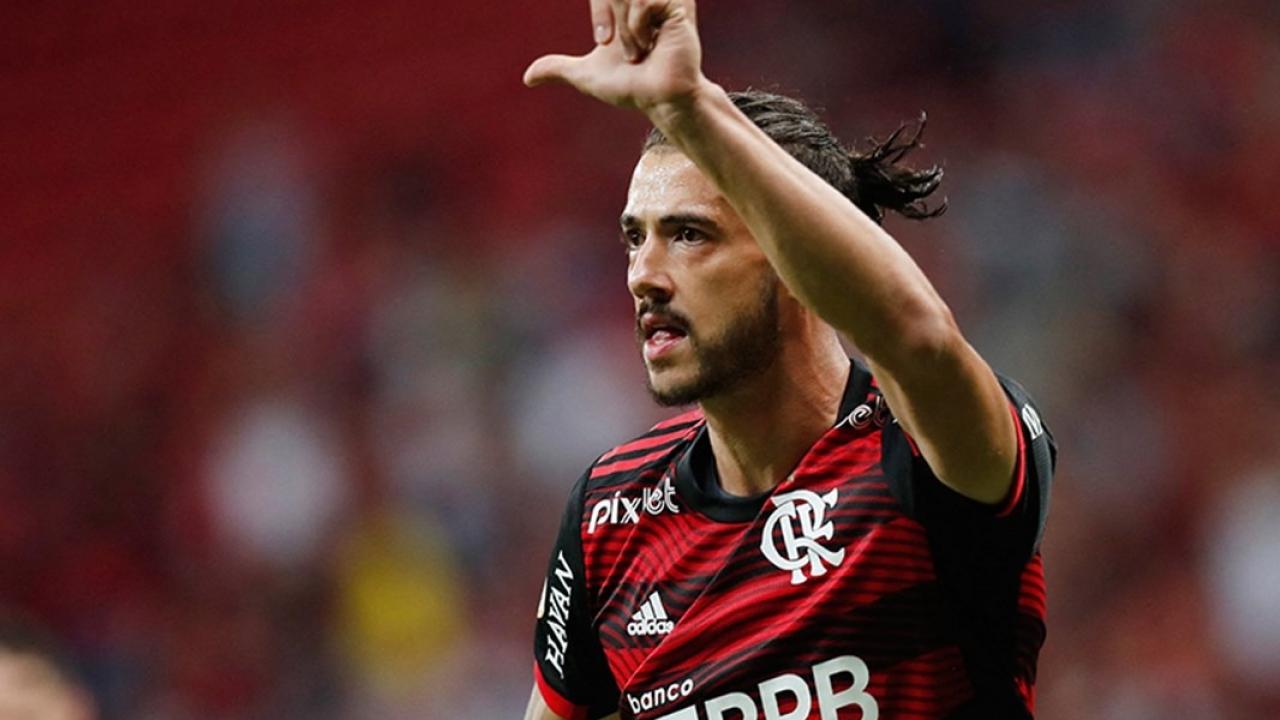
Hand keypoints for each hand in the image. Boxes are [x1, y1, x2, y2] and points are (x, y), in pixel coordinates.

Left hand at [523, 0, 705, 113]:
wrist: (660, 98)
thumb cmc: (631, 87)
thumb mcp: (586, 76)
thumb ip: (558, 69)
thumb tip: (527, 77)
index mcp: (623, 8)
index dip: (599, 15)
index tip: (605, 42)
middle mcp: (642, 0)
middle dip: (616, 28)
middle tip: (630, 54)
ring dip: (628, 31)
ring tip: (642, 52)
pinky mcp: (677, 4)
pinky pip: (643, 2)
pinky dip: (639, 26)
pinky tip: (654, 43)